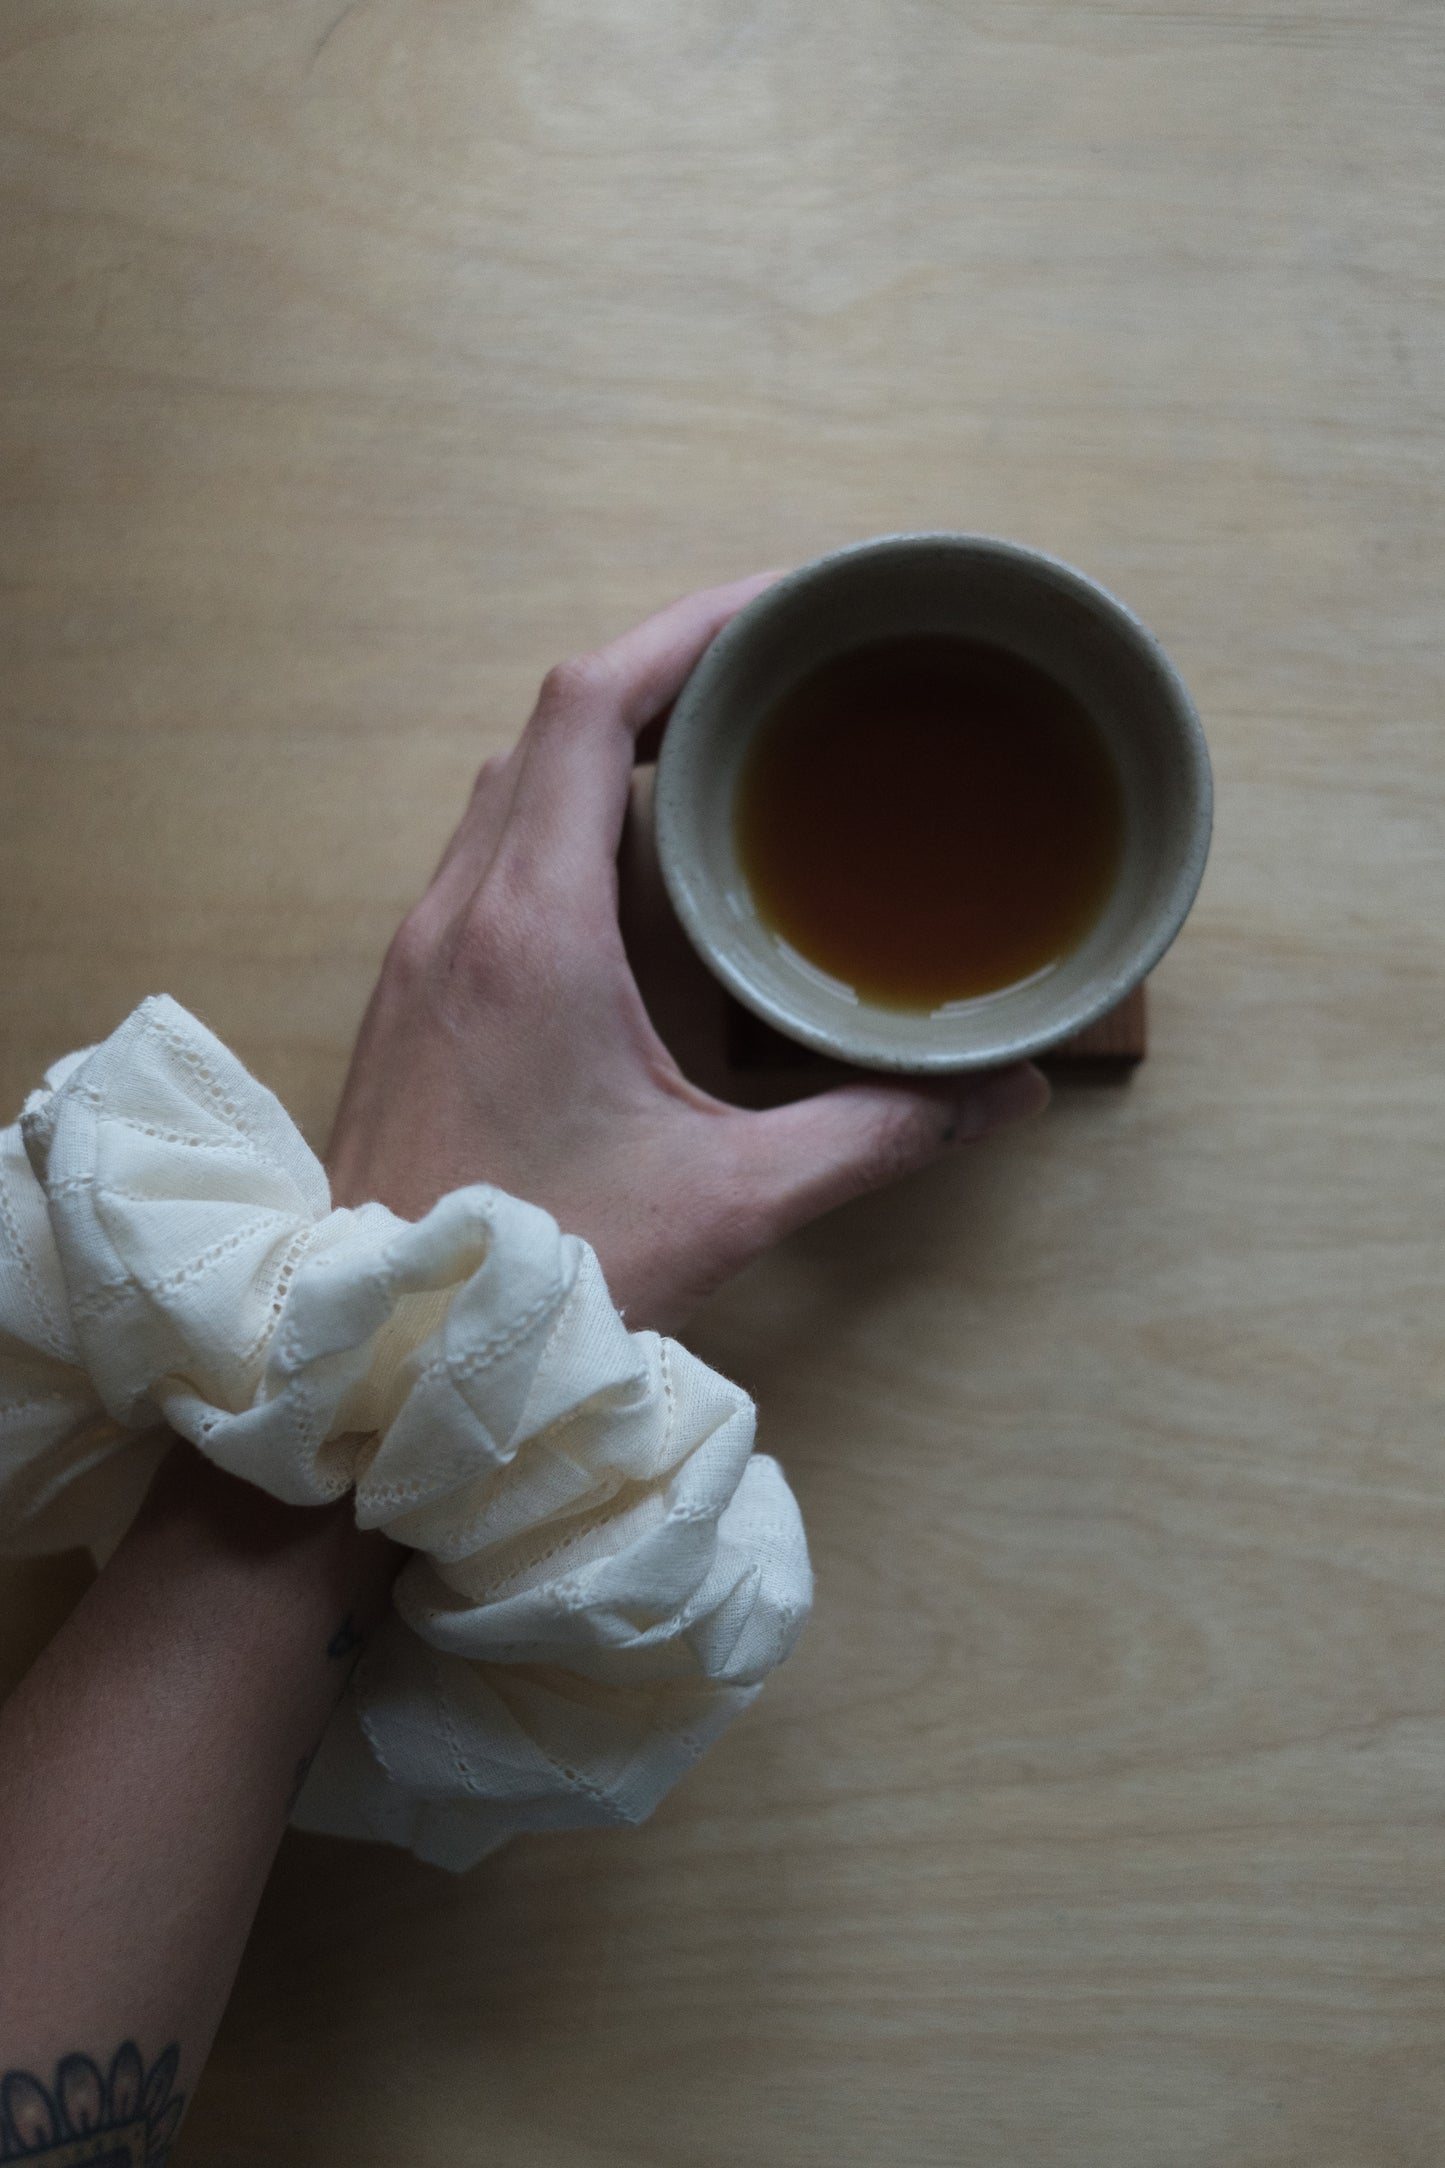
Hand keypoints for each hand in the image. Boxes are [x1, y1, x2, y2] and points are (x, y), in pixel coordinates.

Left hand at [324, 575, 1048, 1331]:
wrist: (376, 1361)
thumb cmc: (536, 1279)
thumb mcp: (731, 1202)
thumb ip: (878, 1134)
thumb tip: (1003, 1096)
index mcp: (531, 932)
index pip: (588, 709)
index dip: (688, 632)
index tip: (784, 611)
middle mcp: (460, 916)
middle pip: (551, 727)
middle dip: (666, 677)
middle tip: (779, 678)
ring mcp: (424, 954)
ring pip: (514, 787)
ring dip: (610, 748)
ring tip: (723, 753)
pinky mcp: (418, 997)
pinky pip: (493, 854)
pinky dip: (568, 821)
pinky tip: (641, 875)